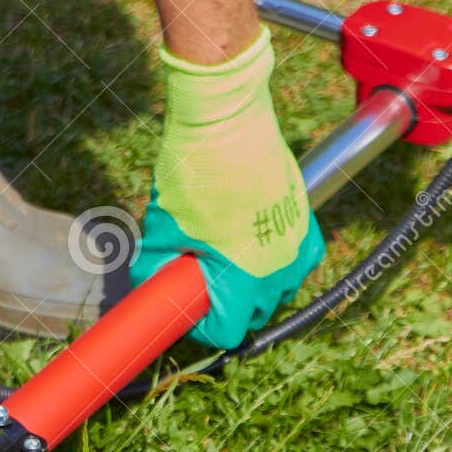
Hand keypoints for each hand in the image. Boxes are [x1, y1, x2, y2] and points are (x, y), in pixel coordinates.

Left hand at [129, 27, 324, 349]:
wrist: (227, 120)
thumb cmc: (193, 173)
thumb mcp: (162, 228)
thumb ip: (155, 269)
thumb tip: (146, 291)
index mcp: (244, 278)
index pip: (228, 331)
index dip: (202, 327)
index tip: (186, 311)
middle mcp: (279, 268)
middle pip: (255, 314)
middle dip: (226, 306)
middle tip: (199, 283)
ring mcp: (297, 243)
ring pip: (278, 289)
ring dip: (253, 286)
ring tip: (224, 261)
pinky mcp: (305, 218)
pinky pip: (297, 259)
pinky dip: (277, 261)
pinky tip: (253, 246)